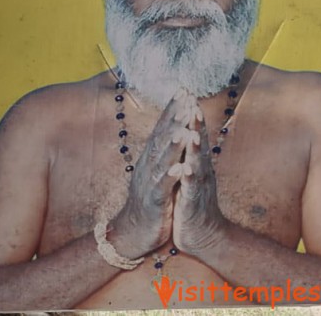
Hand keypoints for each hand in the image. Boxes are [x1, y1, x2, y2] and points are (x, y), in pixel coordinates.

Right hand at [111, 89, 199, 257]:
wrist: (134, 231)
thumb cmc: (150, 197)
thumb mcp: (157, 168)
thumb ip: (164, 146)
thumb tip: (174, 124)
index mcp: (153, 155)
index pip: (163, 126)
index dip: (173, 108)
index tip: (184, 89)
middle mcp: (149, 164)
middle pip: (163, 137)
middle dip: (175, 118)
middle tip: (186, 100)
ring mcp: (150, 182)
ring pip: (162, 160)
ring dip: (173, 144)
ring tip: (184, 129)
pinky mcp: (154, 202)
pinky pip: (161, 188)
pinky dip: (170, 177)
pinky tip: (179, 169)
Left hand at [172, 98, 228, 256]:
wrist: (203, 235)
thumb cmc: (193, 200)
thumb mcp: (190, 172)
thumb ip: (189, 152)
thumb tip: (186, 128)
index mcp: (196, 162)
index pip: (194, 133)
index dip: (191, 114)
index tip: (187, 93)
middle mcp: (200, 170)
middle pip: (198, 143)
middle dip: (195, 124)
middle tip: (193, 103)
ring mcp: (198, 187)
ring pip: (197, 164)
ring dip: (195, 148)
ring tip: (192, 132)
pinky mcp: (192, 204)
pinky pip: (191, 190)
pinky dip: (189, 178)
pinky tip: (186, 168)